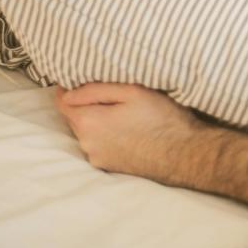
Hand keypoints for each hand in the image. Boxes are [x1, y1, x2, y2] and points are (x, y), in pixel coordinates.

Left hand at [55, 83, 203, 181]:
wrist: (185, 154)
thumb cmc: (161, 118)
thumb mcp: (131, 91)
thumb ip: (95, 90)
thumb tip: (68, 91)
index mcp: (89, 122)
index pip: (63, 102)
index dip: (69, 88)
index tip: (82, 79)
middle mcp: (87, 144)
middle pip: (75, 118)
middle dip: (86, 105)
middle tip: (112, 95)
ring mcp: (98, 158)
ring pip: (88, 132)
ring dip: (98, 121)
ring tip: (123, 113)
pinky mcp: (110, 168)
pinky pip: (99, 145)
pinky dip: (107, 136)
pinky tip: (128, 130)